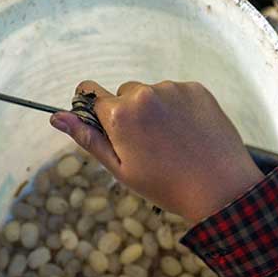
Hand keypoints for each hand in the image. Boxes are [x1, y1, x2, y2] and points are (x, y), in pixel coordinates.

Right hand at [49, 81, 262, 222]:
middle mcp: (144, 94)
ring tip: (171, 143)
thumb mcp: (120, 168)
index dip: (94, 109)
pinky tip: (188, 134)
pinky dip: (178, 109)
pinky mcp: (197, 89)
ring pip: (151, 94)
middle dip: (127, 113)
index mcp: (120, 114)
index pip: (90, 93)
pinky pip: (177, 93)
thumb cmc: (166, 185)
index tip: (104, 123)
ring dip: (154, 111)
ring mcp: (173, 89)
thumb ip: (88, 139)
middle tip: (146, 146)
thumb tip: (56, 117)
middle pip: (123, 94)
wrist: (221, 187)